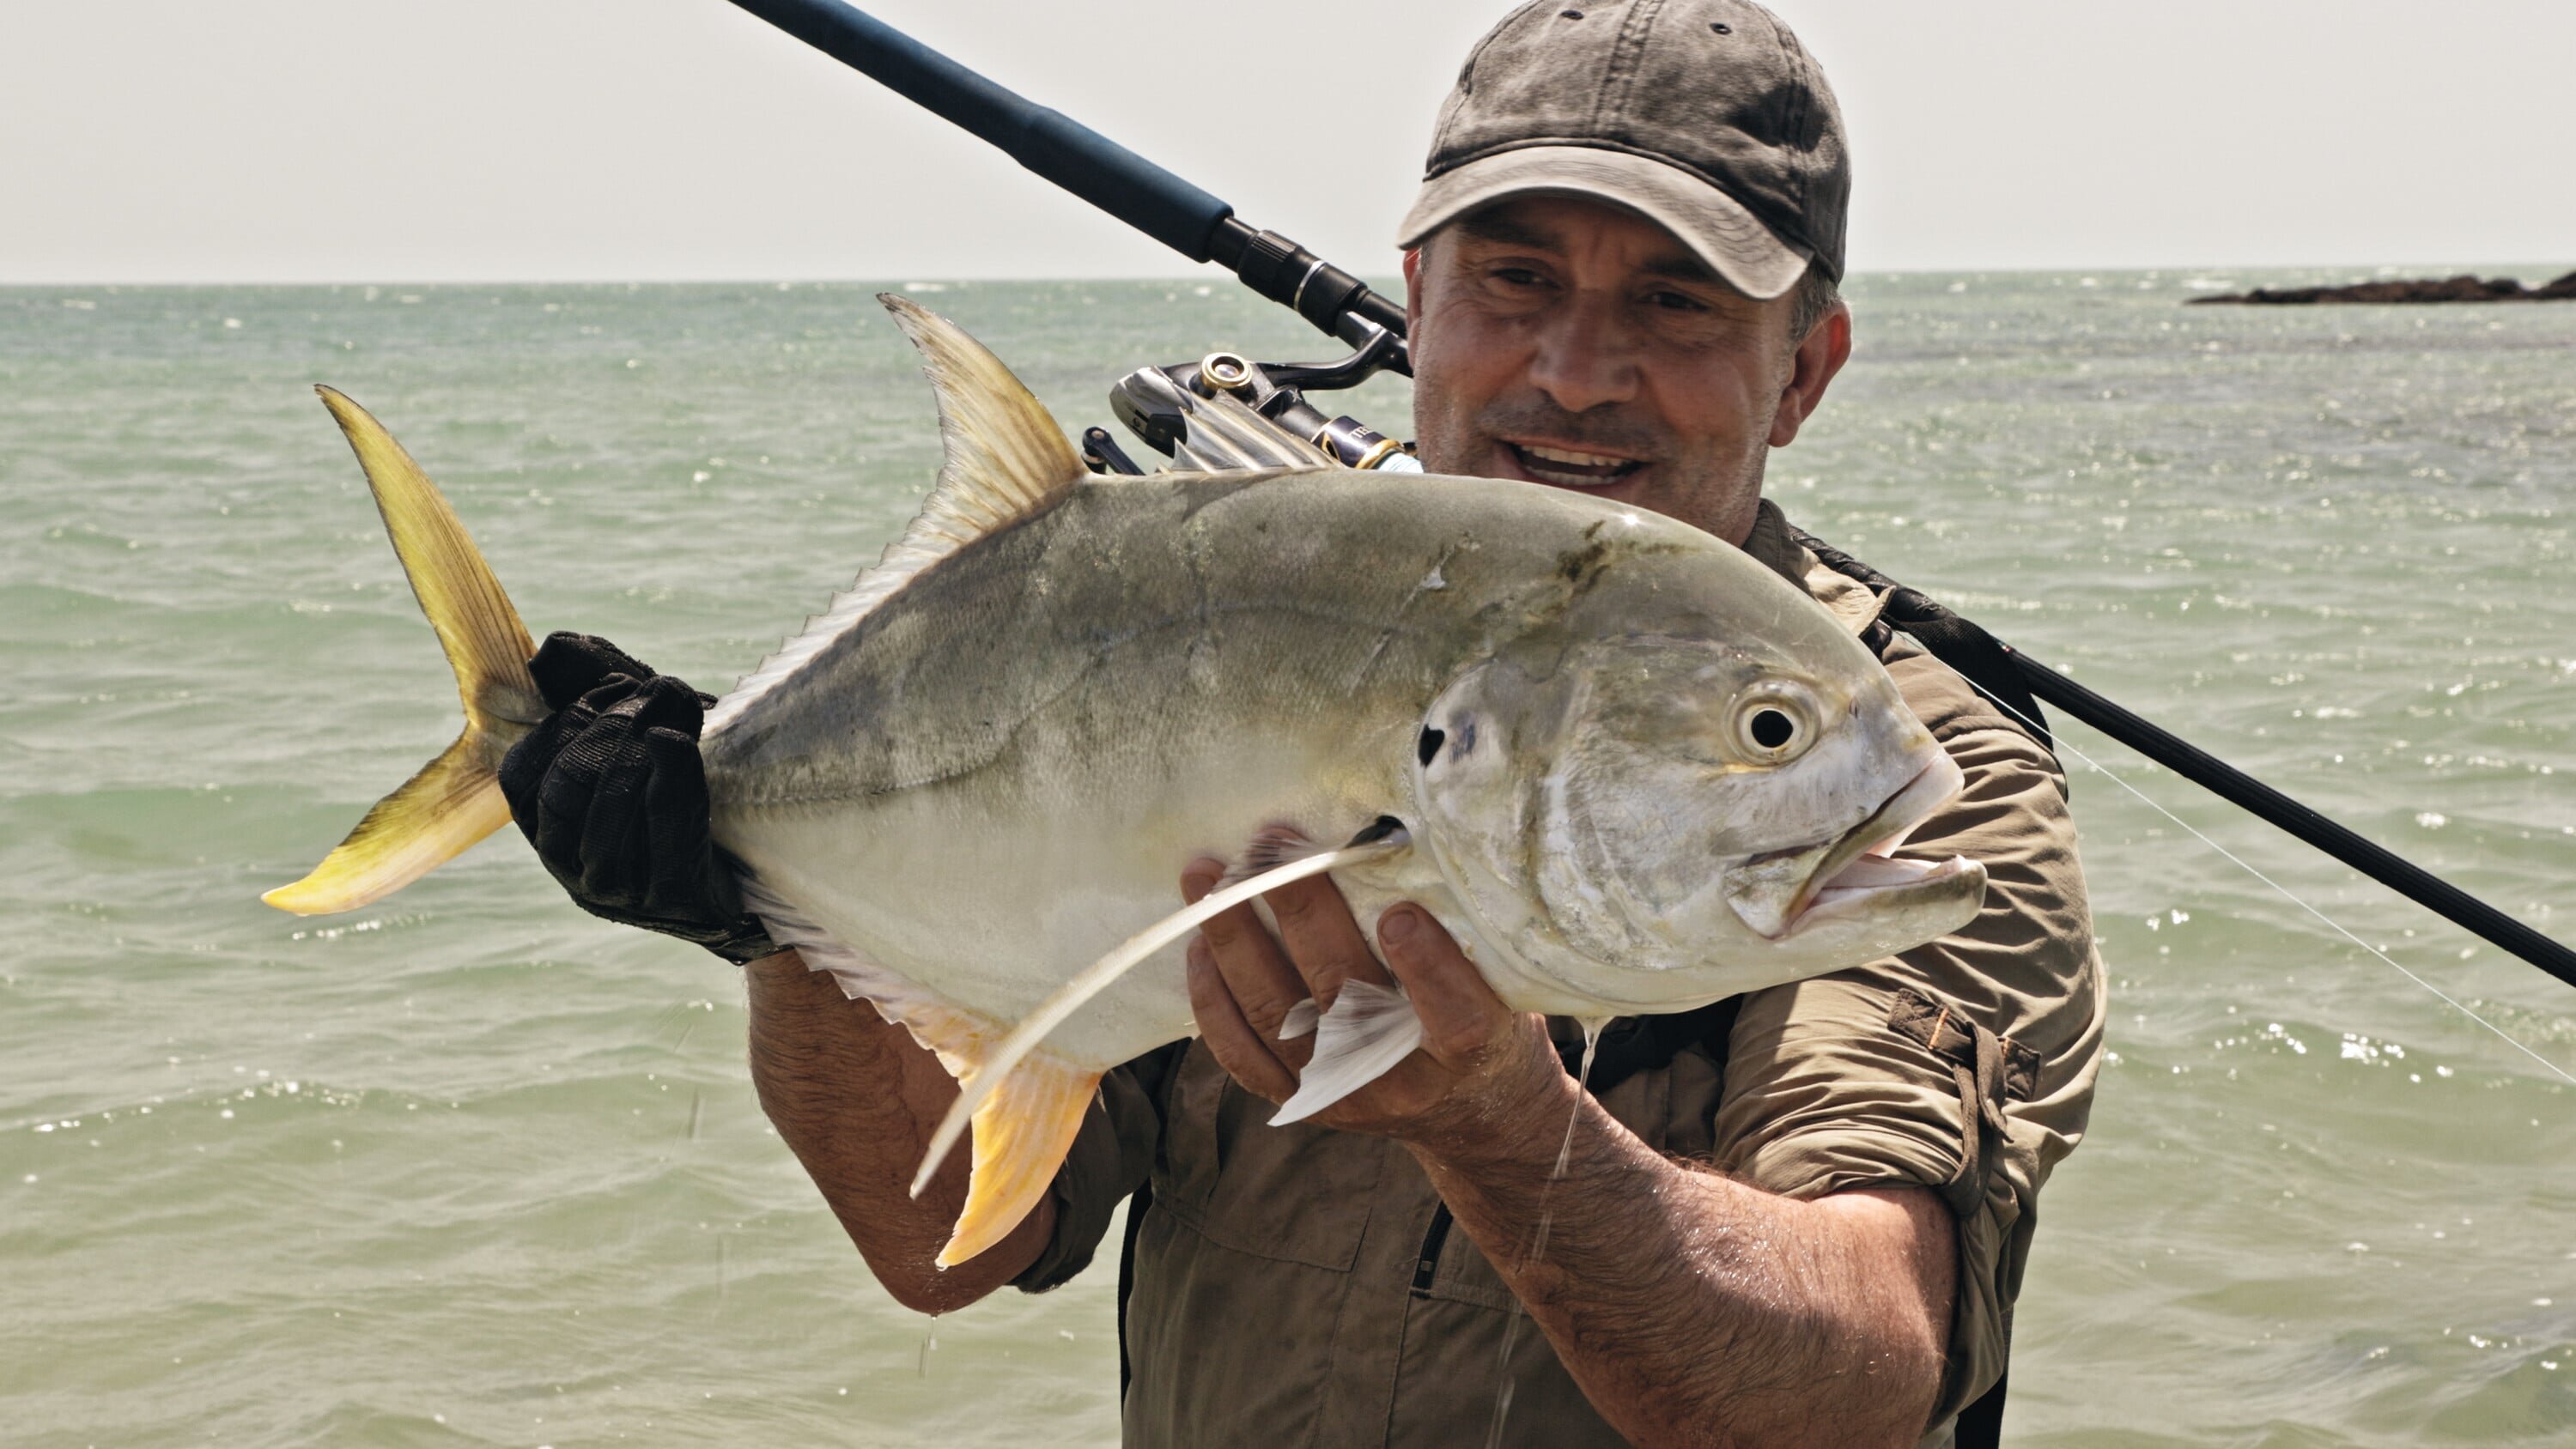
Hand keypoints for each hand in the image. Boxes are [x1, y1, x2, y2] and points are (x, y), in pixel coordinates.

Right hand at [497, 632, 776, 963]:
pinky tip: (677, 740)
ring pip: (608, 810)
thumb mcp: (631, 757)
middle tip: (649, 697)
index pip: (522, 777)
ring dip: (637, 750)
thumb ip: (597, 710)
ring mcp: (620, 890)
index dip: (563, 724)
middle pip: (564, 788)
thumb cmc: (676, 809)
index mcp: (550, 837)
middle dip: (606, 729)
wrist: (740, 886)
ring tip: (667, 717)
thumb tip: (552, 652)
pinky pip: (663, 829)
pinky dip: (670, 775)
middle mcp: (572, 870)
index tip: (614, 688)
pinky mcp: (670, 895)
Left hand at [1179, 859, 1568, 1149]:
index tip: (1402, 914)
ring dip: (1234, 940)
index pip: (1456, 1018)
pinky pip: (1243, 1054)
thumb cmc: (1493, 1023)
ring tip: (1208, 876)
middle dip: (1302, 913)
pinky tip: (1198, 946)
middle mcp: (1402, 1080)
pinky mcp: (1301, 1103)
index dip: (1428, 969)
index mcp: (1472, 1052)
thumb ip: (1469, 937)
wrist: (1474, 1115)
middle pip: (1343, 997)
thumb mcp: (1509, 986)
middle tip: (1272, 845)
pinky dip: (1213, 999)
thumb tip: (1410, 841)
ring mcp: (1343, 1096)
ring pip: (1278, 1018)